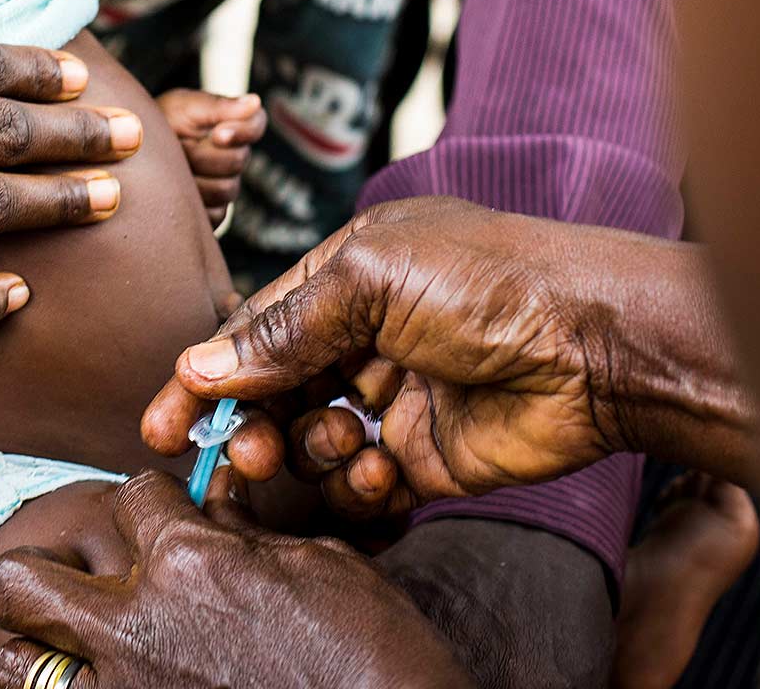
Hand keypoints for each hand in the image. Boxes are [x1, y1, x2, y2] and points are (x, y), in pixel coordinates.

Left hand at [0, 470, 472, 688]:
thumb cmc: (374, 654)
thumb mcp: (319, 568)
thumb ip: (245, 536)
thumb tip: (212, 511)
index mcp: (188, 560)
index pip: (129, 494)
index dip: (151, 504)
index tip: (167, 526)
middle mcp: (136, 627)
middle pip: (20, 580)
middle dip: (44, 576)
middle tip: (86, 591)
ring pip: (13, 665)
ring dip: (42, 654)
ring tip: (83, 657)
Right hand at [143, 198, 634, 515]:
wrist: (598, 345)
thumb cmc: (489, 282)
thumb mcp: (370, 281)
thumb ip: (281, 329)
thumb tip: (199, 366)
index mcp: (346, 276)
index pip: (252, 330)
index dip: (203, 377)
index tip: (161, 426)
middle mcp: (365, 335)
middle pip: (274, 393)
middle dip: (252, 426)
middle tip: (244, 455)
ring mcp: (394, 397)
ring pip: (311, 441)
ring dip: (310, 451)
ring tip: (341, 443)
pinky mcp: (425, 456)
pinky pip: (362, 484)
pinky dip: (359, 484)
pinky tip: (383, 468)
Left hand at [156, 89, 264, 224]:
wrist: (133, 152)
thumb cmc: (160, 123)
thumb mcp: (183, 107)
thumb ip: (218, 106)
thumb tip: (254, 101)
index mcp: (231, 124)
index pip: (256, 125)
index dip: (241, 132)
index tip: (217, 134)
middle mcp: (234, 155)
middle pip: (236, 161)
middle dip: (203, 154)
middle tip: (178, 147)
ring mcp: (225, 184)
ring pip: (225, 189)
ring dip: (196, 178)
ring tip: (175, 168)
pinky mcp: (213, 212)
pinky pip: (216, 213)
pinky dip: (194, 203)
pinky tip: (176, 189)